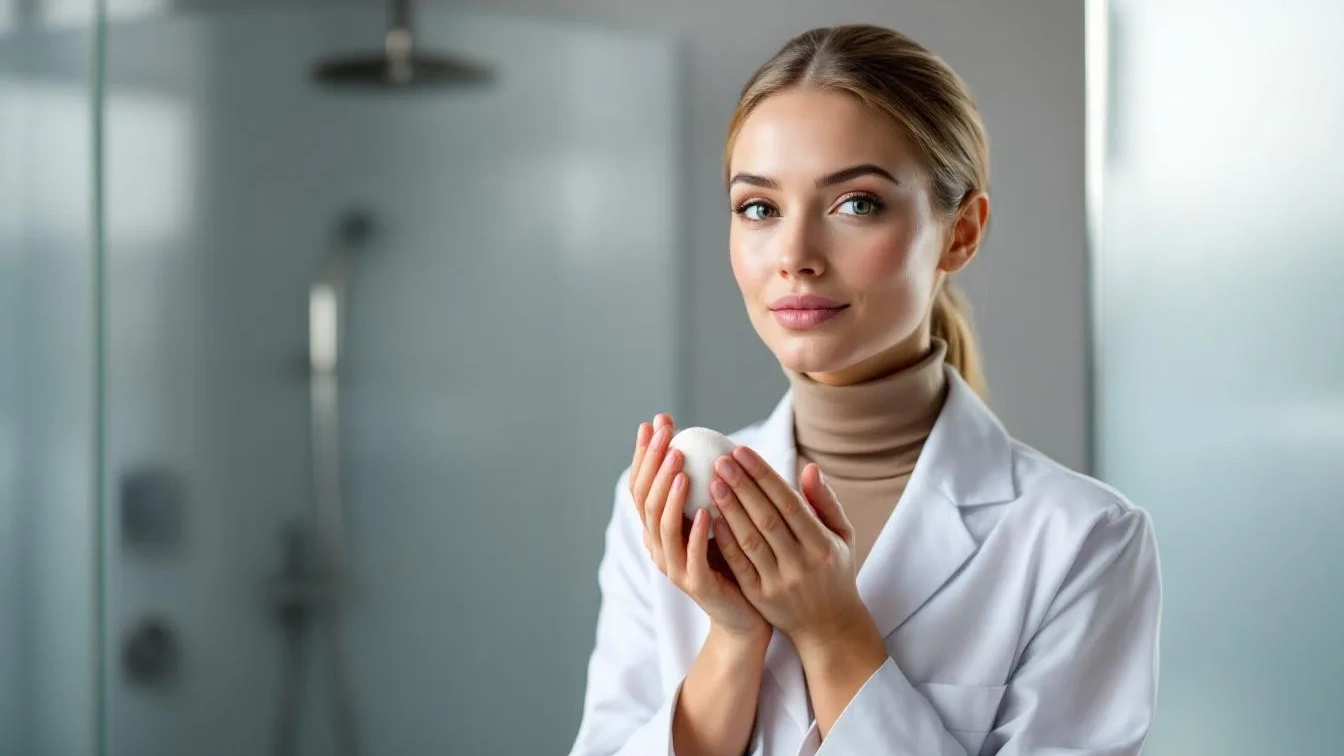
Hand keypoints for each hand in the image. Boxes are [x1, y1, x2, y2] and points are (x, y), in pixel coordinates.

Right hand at [629, 414, 770, 642]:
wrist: (748, 612)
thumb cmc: (735, 559)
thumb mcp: (717, 517)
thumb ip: (708, 486)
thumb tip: (712, 438)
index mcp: (660, 528)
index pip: (642, 485)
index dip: (645, 453)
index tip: (656, 422)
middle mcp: (659, 546)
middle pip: (645, 500)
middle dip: (653, 464)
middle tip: (666, 435)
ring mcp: (674, 567)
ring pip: (662, 525)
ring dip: (670, 492)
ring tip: (680, 464)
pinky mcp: (695, 585)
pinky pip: (692, 554)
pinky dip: (696, 531)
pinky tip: (706, 509)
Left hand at [708, 448, 873, 648]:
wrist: (829, 627)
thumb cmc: (834, 571)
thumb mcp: (842, 536)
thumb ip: (825, 502)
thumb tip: (809, 467)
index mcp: (823, 544)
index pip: (789, 502)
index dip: (764, 475)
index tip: (742, 451)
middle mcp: (801, 563)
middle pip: (767, 518)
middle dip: (742, 486)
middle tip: (721, 460)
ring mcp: (780, 582)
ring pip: (751, 540)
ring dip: (729, 510)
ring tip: (713, 483)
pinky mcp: (760, 596)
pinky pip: (739, 565)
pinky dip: (725, 540)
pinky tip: (710, 517)